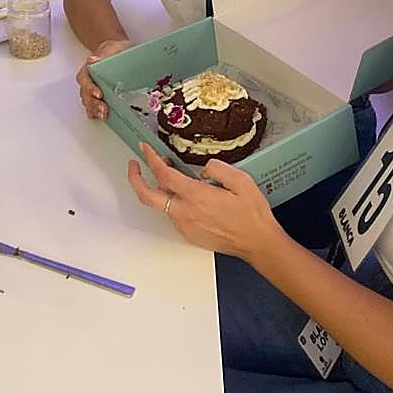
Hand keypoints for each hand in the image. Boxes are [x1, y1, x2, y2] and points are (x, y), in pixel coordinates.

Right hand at [75, 38, 130, 118]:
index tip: (98, 94)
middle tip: (104, 109)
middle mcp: (88, 81)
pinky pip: (93, 107)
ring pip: (88, 102)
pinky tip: (102, 117)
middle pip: (85, 94)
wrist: (118, 53)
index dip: (90, 88)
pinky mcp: (99, 97)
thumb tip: (92, 60)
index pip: (84, 80)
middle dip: (93, 103)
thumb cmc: (114, 51)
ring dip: (94, 110)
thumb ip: (102, 54)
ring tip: (104, 115)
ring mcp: (92, 90)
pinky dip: (96, 113)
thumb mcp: (111, 48)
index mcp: (88, 70)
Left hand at [127, 143, 283, 262]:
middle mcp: (185, 212)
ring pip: (160, 204)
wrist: (258, 243)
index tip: (145, 148)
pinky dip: (171, 201)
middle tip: (135, 163)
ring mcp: (184, 226)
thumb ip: (217, 168)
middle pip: (146, 195)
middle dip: (135, 177)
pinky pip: (172, 214)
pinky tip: (182, 194)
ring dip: (159, 188)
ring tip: (169, 174)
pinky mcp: (188, 235)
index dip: (150, 158)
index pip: (163, 174)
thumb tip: (201, 169)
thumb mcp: (241, 181)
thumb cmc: (252, 214)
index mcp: (196, 196)